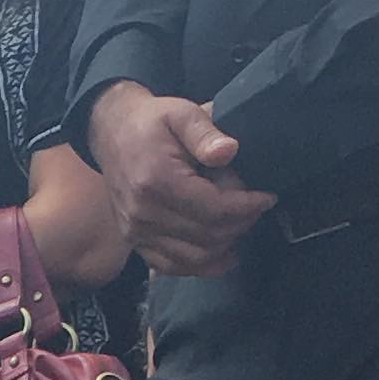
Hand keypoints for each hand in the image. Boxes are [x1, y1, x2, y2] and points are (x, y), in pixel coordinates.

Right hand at [85, 85, 274, 278]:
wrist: (111, 133)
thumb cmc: (151, 121)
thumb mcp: (181, 113)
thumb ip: (205, 132)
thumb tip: (229, 152)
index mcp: (156, 181)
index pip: (214, 210)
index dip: (247, 207)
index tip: (267, 197)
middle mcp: (144, 214)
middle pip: (208, 237)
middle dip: (240, 224)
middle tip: (255, 206)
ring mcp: (136, 232)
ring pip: (195, 258)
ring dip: (226, 245)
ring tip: (240, 224)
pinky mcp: (134, 242)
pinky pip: (173, 267)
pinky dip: (202, 265)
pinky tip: (223, 252)